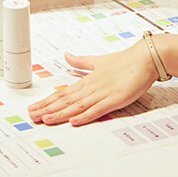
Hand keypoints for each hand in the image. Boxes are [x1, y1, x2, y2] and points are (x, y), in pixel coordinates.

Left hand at [27, 46, 158, 126]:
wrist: (145, 57)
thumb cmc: (125, 61)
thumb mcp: (99, 61)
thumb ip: (82, 62)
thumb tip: (67, 55)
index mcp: (87, 80)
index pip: (62, 92)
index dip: (47, 101)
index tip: (34, 107)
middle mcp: (91, 87)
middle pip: (65, 100)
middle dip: (47, 109)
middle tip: (32, 116)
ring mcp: (103, 93)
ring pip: (77, 106)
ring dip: (60, 113)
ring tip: (45, 119)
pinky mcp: (115, 99)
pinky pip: (97, 109)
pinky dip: (85, 115)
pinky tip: (74, 121)